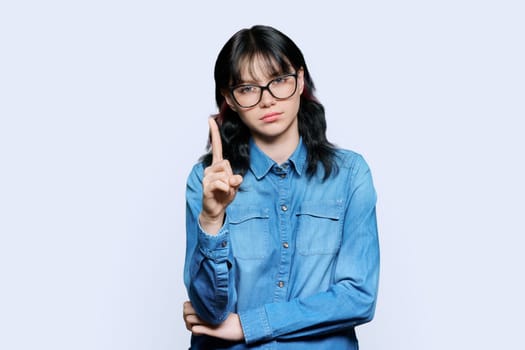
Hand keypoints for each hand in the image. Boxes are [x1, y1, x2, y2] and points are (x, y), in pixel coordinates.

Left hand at [183, 301, 243, 341]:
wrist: (242, 326)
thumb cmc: (230, 321)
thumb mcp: (216, 313)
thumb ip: (207, 311)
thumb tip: (197, 312)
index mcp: (208, 305)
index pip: (187, 304)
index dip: (187, 311)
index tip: (192, 316)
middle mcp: (207, 311)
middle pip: (185, 310)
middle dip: (186, 318)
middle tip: (192, 323)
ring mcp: (208, 319)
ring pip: (188, 319)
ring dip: (189, 325)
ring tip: (196, 328)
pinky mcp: (211, 329)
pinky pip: (195, 329)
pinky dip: (195, 331)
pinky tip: (200, 333)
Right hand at [200, 118, 242, 233]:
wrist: (216, 209)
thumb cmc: (224, 195)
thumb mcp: (235, 185)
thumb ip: (236, 179)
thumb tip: (234, 178)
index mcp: (217, 165)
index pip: (216, 147)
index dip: (214, 133)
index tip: (210, 119)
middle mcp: (210, 168)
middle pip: (226, 163)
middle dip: (231, 175)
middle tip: (228, 185)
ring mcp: (207, 177)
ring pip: (225, 174)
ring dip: (229, 185)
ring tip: (224, 191)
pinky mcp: (206, 186)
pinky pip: (221, 184)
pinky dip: (226, 190)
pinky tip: (222, 194)